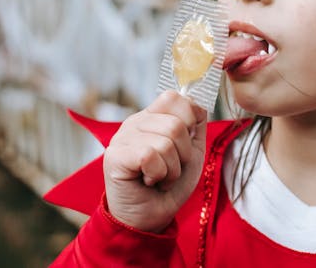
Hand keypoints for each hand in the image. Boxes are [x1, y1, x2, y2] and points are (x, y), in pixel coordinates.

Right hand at [103, 90, 207, 232]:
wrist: (151, 218)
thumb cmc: (169, 186)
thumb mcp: (191, 152)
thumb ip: (196, 126)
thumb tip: (200, 104)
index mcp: (152, 117)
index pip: (173, 97)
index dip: (189, 117)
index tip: (187, 142)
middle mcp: (135, 123)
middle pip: (176, 124)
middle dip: (183, 155)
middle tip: (170, 169)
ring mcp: (123, 137)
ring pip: (166, 142)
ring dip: (171, 169)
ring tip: (160, 177)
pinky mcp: (116, 155)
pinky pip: (150, 155)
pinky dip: (158, 174)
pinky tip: (149, 181)